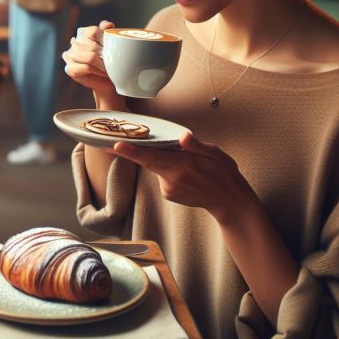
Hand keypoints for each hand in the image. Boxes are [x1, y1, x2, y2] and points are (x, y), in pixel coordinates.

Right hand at [61, 21, 118, 100]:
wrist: (107, 78)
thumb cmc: (109, 59)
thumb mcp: (111, 42)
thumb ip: (108, 31)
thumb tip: (106, 25)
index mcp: (82, 32)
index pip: (92, 31)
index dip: (104, 39)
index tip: (113, 47)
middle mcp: (74, 43)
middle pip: (91, 45)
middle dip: (104, 54)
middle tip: (113, 59)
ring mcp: (69, 56)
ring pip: (89, 57)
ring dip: (102, 64)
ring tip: (109, 67)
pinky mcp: (69, 69)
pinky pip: (85, 68)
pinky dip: (97, 71)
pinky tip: (102, 72)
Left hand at [112, 133, 253, 223]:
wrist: (229, 201)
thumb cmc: (224, 174)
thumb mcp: (216, 154)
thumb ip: (197, 146)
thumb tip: (183, 137)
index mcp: (183, 165)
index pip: (153, 156)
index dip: (133, 151)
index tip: (116, 145)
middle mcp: (172, 178)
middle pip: (146, 161)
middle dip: (128, 152)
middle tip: (110, 144)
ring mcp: (169, 189)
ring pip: (157, 167)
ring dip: (163, 161)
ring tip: (187, 164)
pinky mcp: (168, 195)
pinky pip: (163, 176)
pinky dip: (168, 171)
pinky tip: (186, 174)